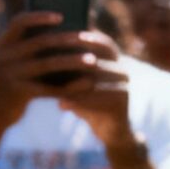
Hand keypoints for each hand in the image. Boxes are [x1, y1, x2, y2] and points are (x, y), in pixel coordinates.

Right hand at [0, 9, 95, 127]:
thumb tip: (64, 26)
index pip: (20, 21)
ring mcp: (10, 75)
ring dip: (72, 61)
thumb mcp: (13, 59)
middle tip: (87, 38)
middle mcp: (3, 56)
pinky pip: (48, 88)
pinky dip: (68, 86)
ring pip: (47, 64)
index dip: (40, 17)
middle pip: (40, 42)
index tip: (61, 16)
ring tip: (91, 60)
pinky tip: (84, 84)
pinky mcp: (18, 93)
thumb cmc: (12, 80)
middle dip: (66, 39)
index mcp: (2, 43)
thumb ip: (28, 43)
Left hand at [53, 27, 137, 146]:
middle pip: (95, 59)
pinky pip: (97, 100)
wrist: (110, 130)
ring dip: (71, 84)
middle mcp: (121, 69)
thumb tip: (45, 50)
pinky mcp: (121, 103)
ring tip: (50, 87)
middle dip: (70, 60)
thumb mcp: (79, 82)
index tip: (57, 37)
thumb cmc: (89, 102)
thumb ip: (69, 67)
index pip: (99, 41)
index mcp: (114, 59)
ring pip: (94, 80)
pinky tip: (61, 105)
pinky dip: (78, 102)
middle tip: (48, 63)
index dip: (80, 38)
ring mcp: (124, 86)